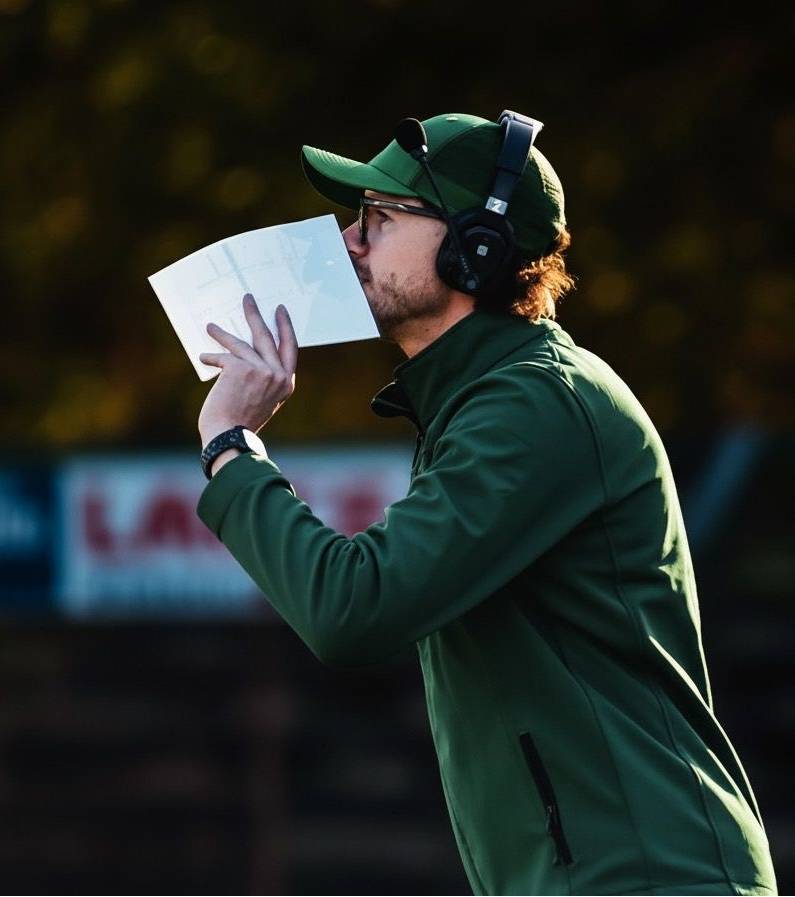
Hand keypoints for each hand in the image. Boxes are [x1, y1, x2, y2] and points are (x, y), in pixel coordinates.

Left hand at [198, 293, 296, 445]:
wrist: (228, 437)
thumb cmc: (241, 422)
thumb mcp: (263, 400)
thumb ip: (263, 378)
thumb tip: (245, 352)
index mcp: (287, 383)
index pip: (290, 347)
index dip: (285, 327)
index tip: (279, 312)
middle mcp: (278, 375)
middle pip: (267, 336)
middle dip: (255, 315)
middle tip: (248, 299)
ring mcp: (261, 371)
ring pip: (240, 343)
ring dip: (222, 334)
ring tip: (211, 327)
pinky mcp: (240, 368)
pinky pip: (223, 356)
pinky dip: (211, 357)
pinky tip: (203, 358)